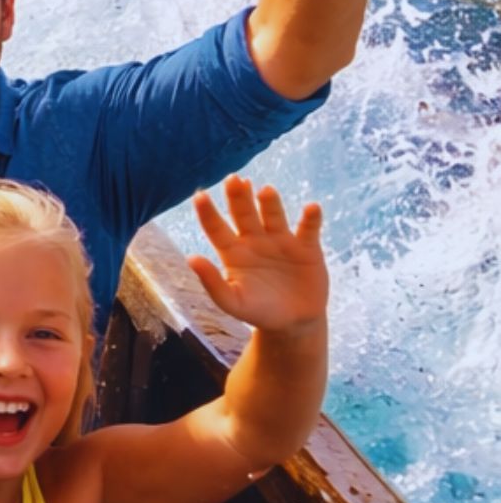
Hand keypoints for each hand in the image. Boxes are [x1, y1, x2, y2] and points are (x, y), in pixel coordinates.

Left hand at [188, 175, 327, 334]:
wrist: (293, 322)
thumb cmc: (258, 311)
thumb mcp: (232, 302)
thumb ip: (211, 282)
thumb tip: (190, 258)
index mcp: (232, 252)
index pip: (216, 228)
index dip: (208, 213)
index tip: (199, 195)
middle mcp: (255, 240)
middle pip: (244, 214)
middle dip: (239, 197)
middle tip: (234, 179)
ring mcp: (281, 241)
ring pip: (273, 216)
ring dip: (270, 203)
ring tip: (265, 191)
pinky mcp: (307, 248)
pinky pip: (308, 229)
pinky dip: (310, 219)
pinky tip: (311, 209)